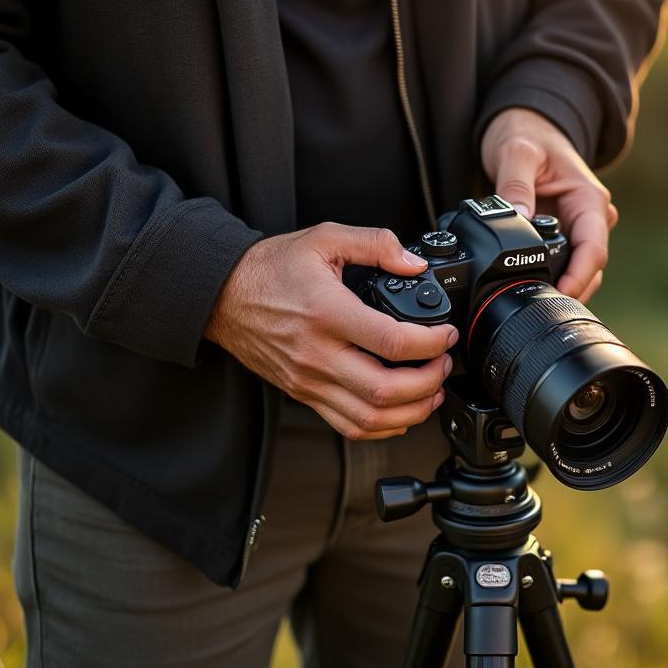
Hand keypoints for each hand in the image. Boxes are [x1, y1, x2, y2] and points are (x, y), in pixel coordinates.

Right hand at [205, 224, 458, 439]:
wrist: (223, 295)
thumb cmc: (270, 268)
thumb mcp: (324, 239)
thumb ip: (375, 243)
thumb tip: (414, 263)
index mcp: (327, 313)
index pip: (391, 342)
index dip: (432, 343)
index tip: (445, 334)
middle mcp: (318, 354)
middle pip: (385, 390)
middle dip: (429, 382)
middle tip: (443, 363)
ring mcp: (309, 380)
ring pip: (370, 417)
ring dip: (412, 411)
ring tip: (431, 390)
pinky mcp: (304, 394)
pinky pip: (348, 426)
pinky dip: (383, 427)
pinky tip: (401, 411)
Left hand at [482, 107, 617, 301]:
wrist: (527, 127)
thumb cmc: (528, 134)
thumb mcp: (517, 152)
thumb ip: (516, 185)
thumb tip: (519, 219)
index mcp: (589, 199)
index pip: (594, 249)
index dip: (579, 277)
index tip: (559, 295)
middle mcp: (590, 217)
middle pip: (590, 267)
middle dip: (569, 290)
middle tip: (537, 306)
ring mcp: (578, 228)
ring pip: (578, 269)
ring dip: (560, 286)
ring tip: (529, 300)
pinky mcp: (563, 235)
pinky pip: (562, 263)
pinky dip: (549, 276)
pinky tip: (528, 287)